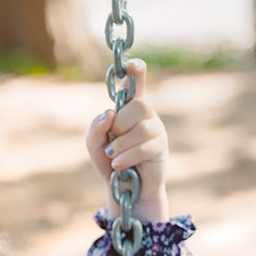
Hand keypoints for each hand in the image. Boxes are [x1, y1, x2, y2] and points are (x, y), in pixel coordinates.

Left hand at [85, 59, 168, 222]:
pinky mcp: (161, 148)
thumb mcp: (95, 145)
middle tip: (113, 138)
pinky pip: (144, 146)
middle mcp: (146, 115)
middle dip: (120, 123)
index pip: (136, 84)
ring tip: (113, 156)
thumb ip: (96, 128)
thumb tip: (108, 113)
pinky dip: (126, 156)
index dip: (136, 72)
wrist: (124, 189)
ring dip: (121, 144)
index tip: (131, 65)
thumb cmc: (110, 161)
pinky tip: (118, 165)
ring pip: (141, 127)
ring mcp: (156, 130)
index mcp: (129, 108)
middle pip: (139, 104)